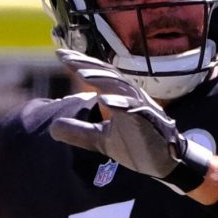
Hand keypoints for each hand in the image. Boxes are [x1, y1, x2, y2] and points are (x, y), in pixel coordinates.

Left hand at [46, 54, 217, 192]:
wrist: (163, 164)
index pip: (99, 75)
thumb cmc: (136, 146)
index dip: (80, 63)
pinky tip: (105, 100)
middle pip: (108, 74)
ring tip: (82, 74)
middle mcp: (131, 96)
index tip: (60, 53)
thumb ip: (79, 132)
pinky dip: (121, 103)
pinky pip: (136, 109)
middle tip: (66, 58)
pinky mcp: (150, 122)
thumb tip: (53, 128)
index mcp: (120, 96)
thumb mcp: (100, 140)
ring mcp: (142, 107)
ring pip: (121, 87)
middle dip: (88, 64)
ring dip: (102, 79)